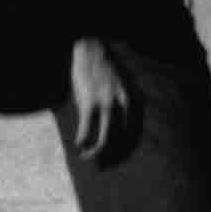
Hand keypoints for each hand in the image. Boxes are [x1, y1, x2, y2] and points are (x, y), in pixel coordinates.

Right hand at [65, 37, 136, 165]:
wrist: (90, 49)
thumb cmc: (103, 68)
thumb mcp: (120, 86)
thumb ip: (121, 103)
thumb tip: (116, 123)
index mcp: (132, 101)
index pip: (133, 133)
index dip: (124, 149)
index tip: (114, 156)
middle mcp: (123, 106)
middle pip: (120, 141)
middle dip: (110, 155)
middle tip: (100, 162)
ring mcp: (106, 105)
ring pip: (104, 140)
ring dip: (94, 152)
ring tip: (86, 156)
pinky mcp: (89, 104)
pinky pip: (86, 130)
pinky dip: (81, 140)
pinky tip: (77, 143)